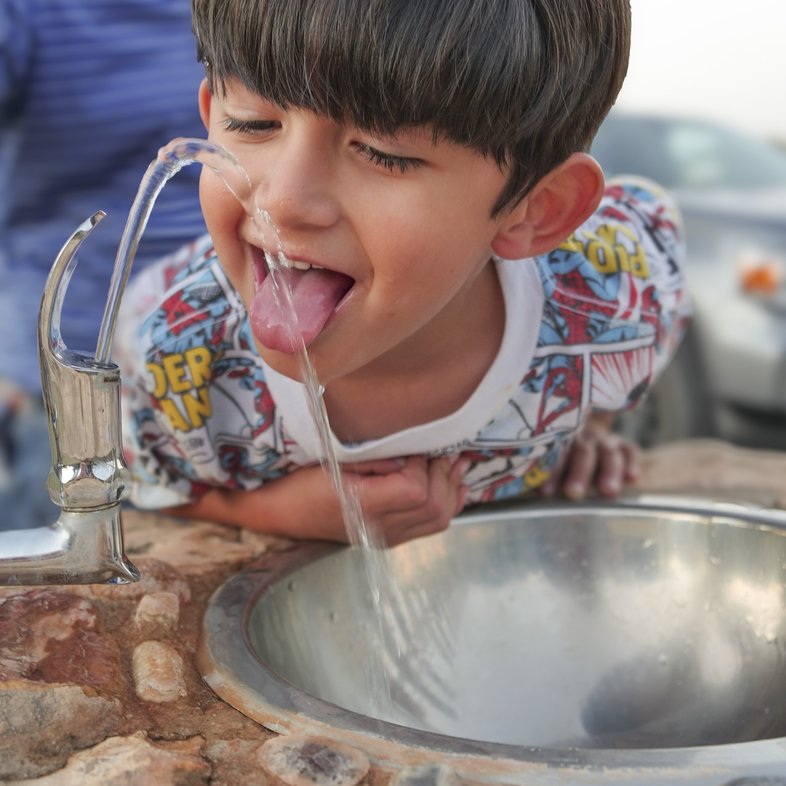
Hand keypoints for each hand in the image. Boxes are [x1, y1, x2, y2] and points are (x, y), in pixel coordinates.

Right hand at [171, 454, 470, 546]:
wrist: (279, 514)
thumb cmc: (299, 483)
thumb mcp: (330, 459)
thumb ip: (372, 457)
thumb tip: (410, 451)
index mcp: (363, 507)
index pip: (415, 489)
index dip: (421, 465)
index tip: (414, 447)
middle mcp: (379, 528)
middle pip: (433, 505)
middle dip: (442, 473)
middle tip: (443, 449)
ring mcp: (387, 536)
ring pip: (438, 518)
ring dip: (451, 488)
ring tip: (458, 463)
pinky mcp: (390, 537)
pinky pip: (430, 526)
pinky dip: (448, 504)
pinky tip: (457, 486)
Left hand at [541, 413, 640, 499]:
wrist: (586, 434)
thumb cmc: (562, 459)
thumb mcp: (553, 463)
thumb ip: (547, 476)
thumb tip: (532, 494)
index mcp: (559, 441)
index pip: (555, 455)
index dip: (551, 472)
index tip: (546, 493)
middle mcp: (582, 438)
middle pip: (582, 451)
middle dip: (579, 473)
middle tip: (573, 492)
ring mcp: (604, 440)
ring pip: (607, 452)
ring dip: (608, 471)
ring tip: (608, 491)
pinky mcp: (623, 446)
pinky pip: (630, 451)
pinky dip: (632, 462)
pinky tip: (632, 478)